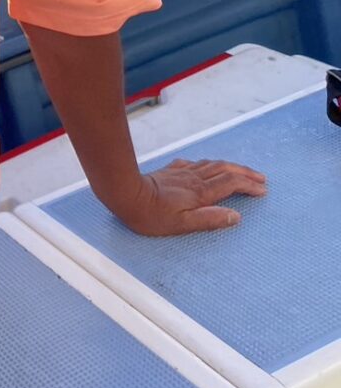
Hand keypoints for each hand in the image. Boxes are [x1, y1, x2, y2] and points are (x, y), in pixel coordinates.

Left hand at [109, 157, 267, 236]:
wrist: (125, 194)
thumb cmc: (151, 215)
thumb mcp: (181, 224)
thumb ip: (209, 220)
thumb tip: (235, 216)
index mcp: (200, 193)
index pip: (231, 185)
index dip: (248, 186)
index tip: (262, 191)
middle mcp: (194, 179)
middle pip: (226, 170)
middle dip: (245, 173)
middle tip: (261, 178)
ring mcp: (182, 172)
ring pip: (212, 164)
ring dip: (231, 166)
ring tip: (241, 171)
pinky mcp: (171, 170)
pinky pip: (195, 163)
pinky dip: (208, 164)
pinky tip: (206, 166)